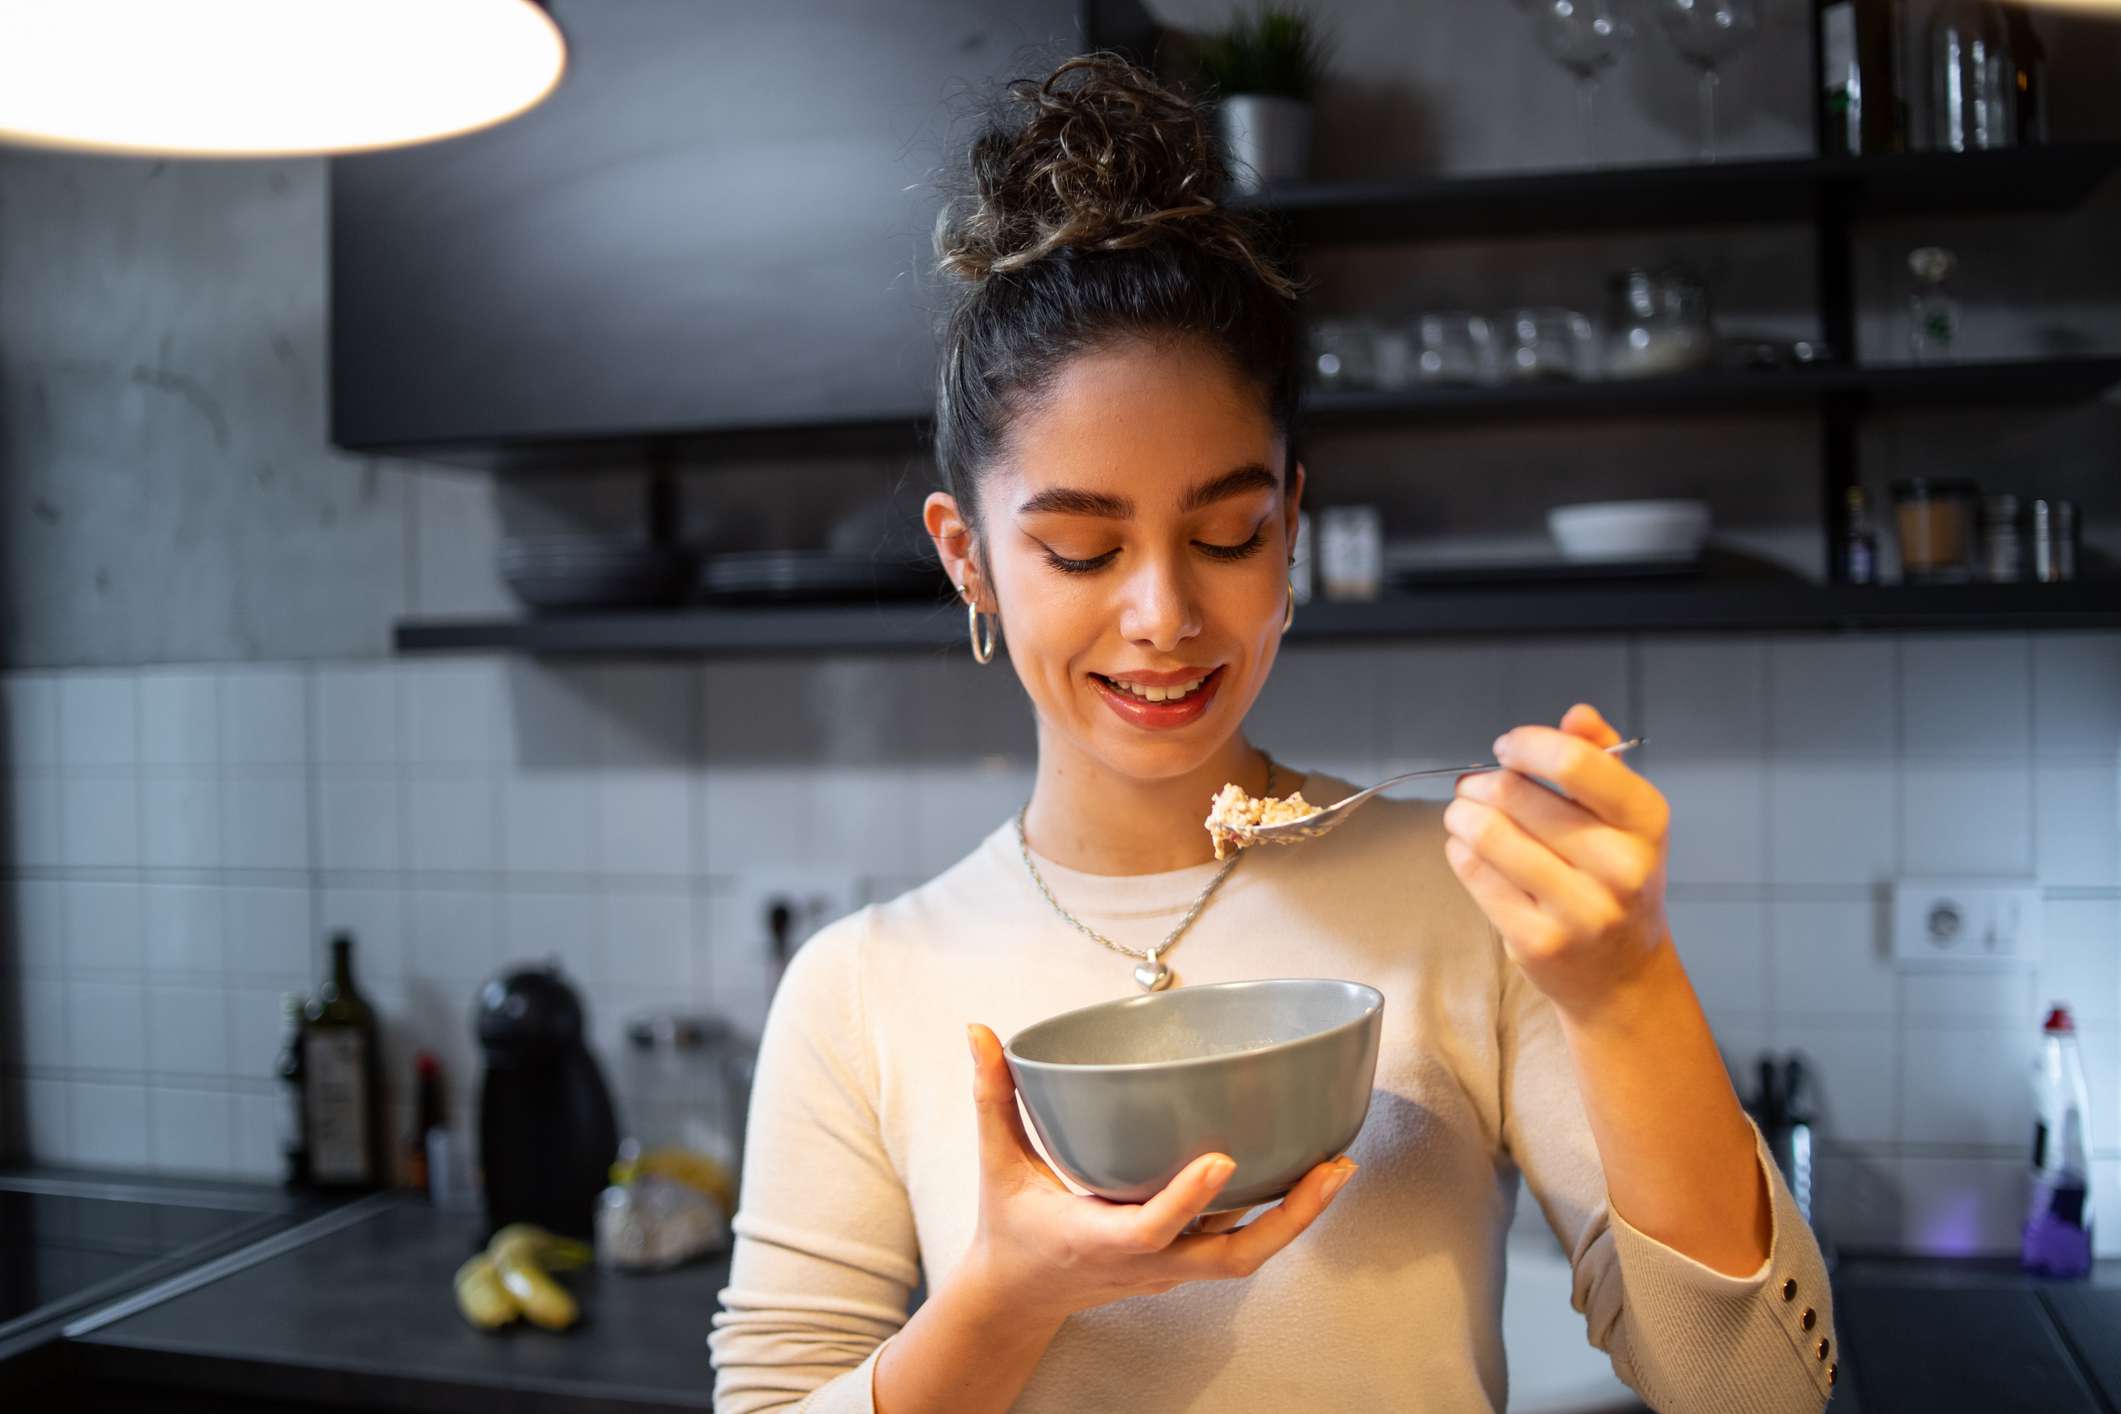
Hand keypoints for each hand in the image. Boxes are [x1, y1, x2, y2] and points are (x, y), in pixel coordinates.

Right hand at [957, 1024, 1355, 1325]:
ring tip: (1337, 1167)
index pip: (1148, 1229)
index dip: (1186, 1198)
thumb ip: (991, 1097)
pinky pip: (1237, 1243)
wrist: (1018, 1298)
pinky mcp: (1181, 1265)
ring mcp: (1168, 1270)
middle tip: (1332, 1168)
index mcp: (1095, 1239)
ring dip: (1296, 1216)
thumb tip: (979, 1031)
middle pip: (1230, 1256)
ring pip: (1245, 1255)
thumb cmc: (1010, 1227)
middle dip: (1288, 1219)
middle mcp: (1142, 1264)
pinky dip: (1274, 1215)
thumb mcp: (996, 1163)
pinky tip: (1306, 1173)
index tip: (1221, 1158)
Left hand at [1442, 703, 1673, 1017]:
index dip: (1527, 745)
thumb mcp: (1626, 817)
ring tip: (1464, 814)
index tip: (1506, 748)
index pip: (1576, 763)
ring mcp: (1580, 910)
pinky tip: (1469, 850)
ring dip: (1462, 814)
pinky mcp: (1539, 942)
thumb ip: (1600, 757)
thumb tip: (1576, 714)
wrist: (1622, 974)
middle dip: (1482, 782)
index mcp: (1645, 822)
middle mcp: (1621, 867)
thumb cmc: (1615, 880)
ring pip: (1488, 834)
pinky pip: (1475, 874)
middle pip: (1517, 795)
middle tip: (1475, 786)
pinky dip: (1460, 851)